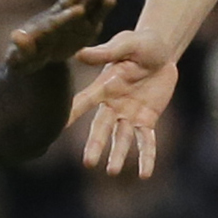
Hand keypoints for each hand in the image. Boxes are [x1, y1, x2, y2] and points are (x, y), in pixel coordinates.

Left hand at [3, 0, 116, 73]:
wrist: (35, 55)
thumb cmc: (24, 56)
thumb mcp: (19, 57)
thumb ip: (21, 47)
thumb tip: (16, 36)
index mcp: (44, 27)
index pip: (57, 21)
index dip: (66, 17)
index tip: (77, 11)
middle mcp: (60, 19)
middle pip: (73, 2)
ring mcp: (73, 21)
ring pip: (88, 3)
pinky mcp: (84, 27)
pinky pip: (95, 17)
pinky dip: (102, 8)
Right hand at [68, 32, 179, 177]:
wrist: (161, 51)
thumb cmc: (140, 43)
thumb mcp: (126, 43)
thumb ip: (106, 51)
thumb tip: (79, 53)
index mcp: (105, 85)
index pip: (85, 101)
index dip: (72, 114)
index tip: (56, 128)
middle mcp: (113, 104)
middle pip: (102, 127)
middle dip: (96, 144)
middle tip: (87, 162)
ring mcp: (129, 114)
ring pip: (121, 138)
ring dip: (117, 155)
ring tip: (111, 172)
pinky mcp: (147, 120)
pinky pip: (146, 141)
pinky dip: (146, 157)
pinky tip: (145, 174)